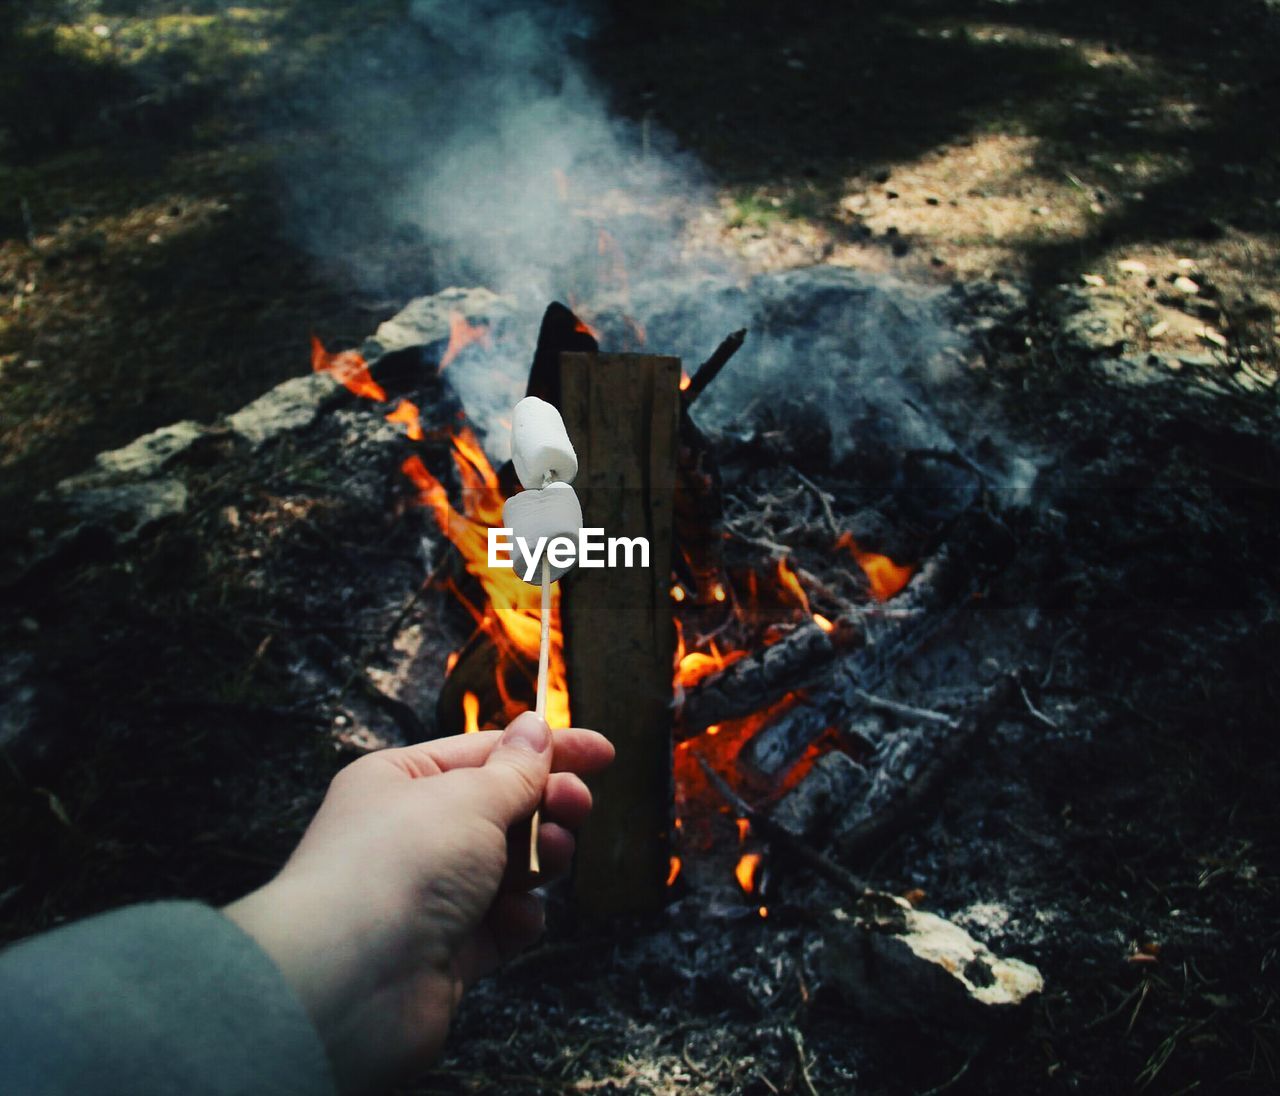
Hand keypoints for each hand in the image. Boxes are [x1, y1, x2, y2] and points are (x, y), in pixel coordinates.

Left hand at [224, 714, 612, 1092]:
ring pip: (506, 866)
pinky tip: (518, 916)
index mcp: (400, 782)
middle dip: (546, 805)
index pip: (486, 753)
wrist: (349, 983)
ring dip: (538, 858)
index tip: (603, 753)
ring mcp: (428, 895)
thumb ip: (515, 769)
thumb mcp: (469, 798)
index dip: (548, 750)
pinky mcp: (445, 951)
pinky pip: (499, 925)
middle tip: (576, 805)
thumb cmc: (397, 868)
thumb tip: (535, 729)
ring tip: (551, 856)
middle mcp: (410, 835)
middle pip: (500, 810)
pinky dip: (518, 918)